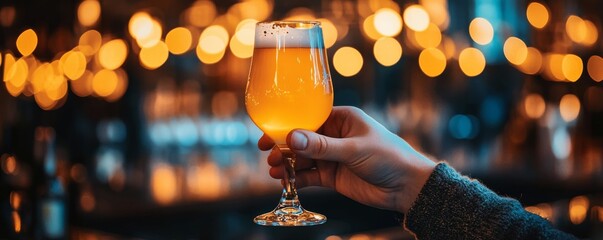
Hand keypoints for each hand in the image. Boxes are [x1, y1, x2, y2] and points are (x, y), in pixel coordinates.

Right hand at [259, 106, 435, 213]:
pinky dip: (297, 179)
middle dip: (285, 148)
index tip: (268, 133)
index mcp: (342, 119)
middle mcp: (335, 136)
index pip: (309, 118)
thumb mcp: (354, 149)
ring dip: (289, 164)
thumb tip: (292, 137)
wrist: (407, 187)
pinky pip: (310, 176)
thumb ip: (322, 146)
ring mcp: (333, 157)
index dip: (287, 125)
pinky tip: (286, 181)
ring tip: (275, 171)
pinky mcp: (333, 176)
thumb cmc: (389, 157)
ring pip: (304, 159)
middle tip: (270, 156)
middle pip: (302, 139)